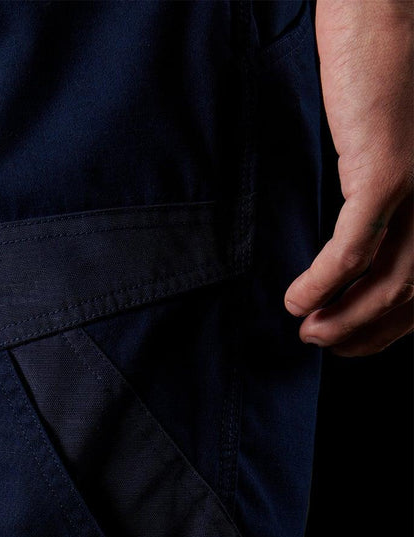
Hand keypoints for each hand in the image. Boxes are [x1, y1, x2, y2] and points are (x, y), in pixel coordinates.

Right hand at [284, 0, 413, 355]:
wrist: (380, 7)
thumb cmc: (382, 69)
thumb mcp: (391, 149)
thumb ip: (386, 198)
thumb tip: (356, 253)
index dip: (388, 327)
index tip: (349, 342)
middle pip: (411, 293)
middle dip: (364, 331)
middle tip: (321, 341)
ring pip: (388, 282)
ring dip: (342, 317)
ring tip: (307, 328)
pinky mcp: (387, 170)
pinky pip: (354, 249)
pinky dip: (323, 282)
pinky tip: (296, 297)